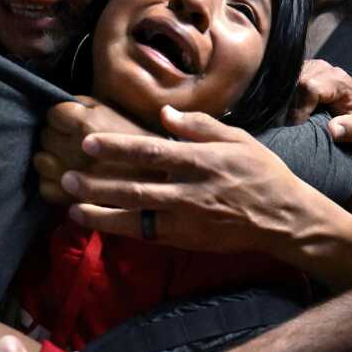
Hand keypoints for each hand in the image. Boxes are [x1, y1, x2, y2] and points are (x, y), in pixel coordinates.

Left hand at [35, 96, 164, 204]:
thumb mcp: (116, 111)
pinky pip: (45, 188)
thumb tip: (62, 103)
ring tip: (66, 159)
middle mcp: (75, 151)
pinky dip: (51, 184)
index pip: (52, 114)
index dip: (61, 116)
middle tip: (71, 140)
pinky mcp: (74, 201)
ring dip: (49, 159)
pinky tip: (66, 180)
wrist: (161, 178)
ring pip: (40, 162)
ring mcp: (72, 177)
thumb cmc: (140, 140)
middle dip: (56, 135)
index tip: (72, 121)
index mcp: (87, 125)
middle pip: (45, 136)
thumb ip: (87, 105)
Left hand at [61, 105, 324, 259]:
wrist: (284, 218)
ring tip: (71, 206)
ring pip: (137, 216)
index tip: (88, 142)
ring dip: (102, 211)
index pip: (152, 152)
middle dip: (98, 183)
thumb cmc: (262, 173)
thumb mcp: (238, 140)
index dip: (117, 147)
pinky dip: (121, 229)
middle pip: (136, 186)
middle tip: (66, 177)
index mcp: (202, 161)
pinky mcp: (186, 239)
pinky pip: (147, 234)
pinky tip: (98, 223)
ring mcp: (187, 219)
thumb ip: (200, 126)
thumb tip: (164, 112)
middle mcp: (191, 192)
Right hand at [289, 59, 351, 141]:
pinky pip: (284, 82)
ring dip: (286, 103)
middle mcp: (321, 68)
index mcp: (337, 79)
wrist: (350, 99)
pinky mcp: (296, 69)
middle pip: (296, 85)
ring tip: (290, 118)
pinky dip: (283, 98)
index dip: (301, 109)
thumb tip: (332, 130)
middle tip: (292, 125)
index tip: (299, 126)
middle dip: (291, 108)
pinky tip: (287, 109)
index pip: (310, 87)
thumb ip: (350, 129)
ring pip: (287, 82)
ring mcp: (307, 66)